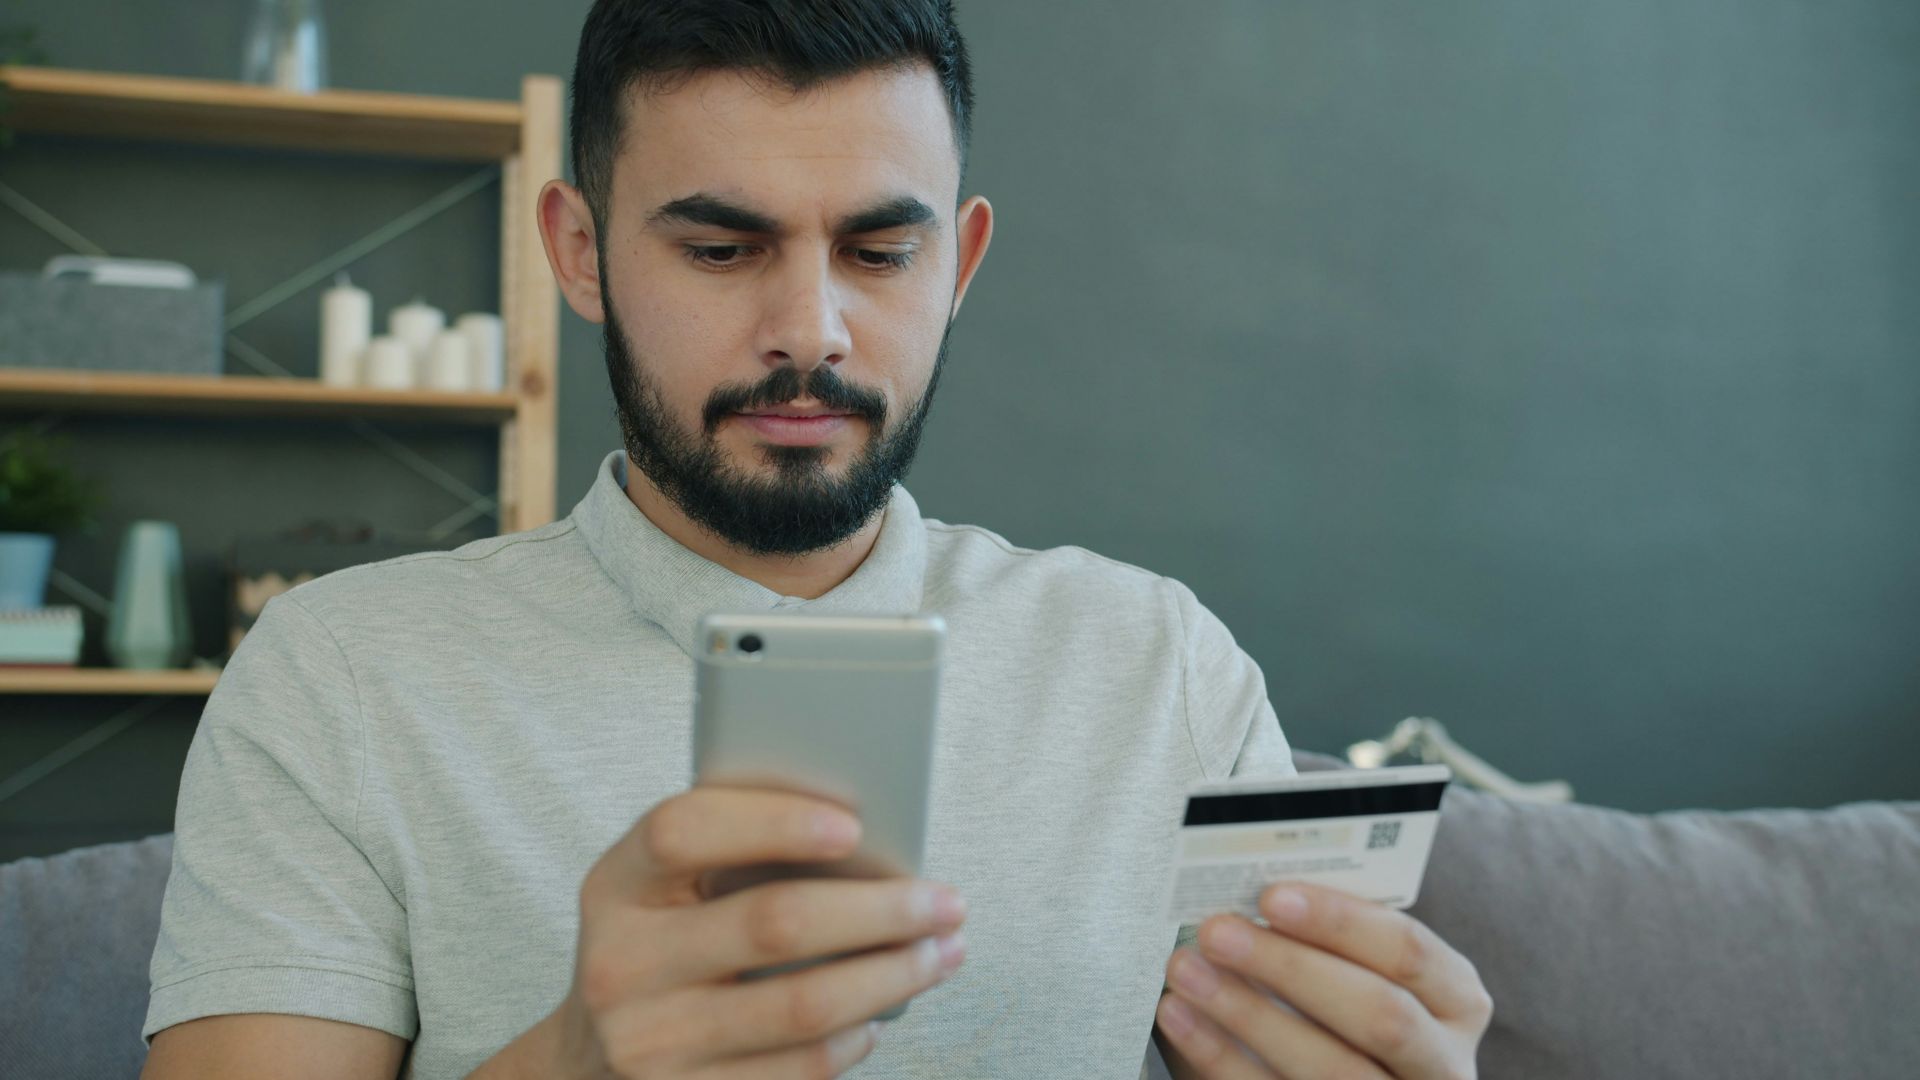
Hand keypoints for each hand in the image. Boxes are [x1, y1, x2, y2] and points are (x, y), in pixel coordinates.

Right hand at [550, 787, 968, 1077]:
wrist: (588, 1062)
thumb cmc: (659, 948)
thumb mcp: (662, 891)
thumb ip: (731, 852)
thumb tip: (867, 837)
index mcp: (615, 886)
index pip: (684, 831)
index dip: (772, 821)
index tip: (854, 825)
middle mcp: (621, 966)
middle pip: (773, 924)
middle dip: (880, 909)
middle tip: (946, 901)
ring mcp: (651, 1044)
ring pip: (803, 1005)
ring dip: (893, 976)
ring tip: (941, 953)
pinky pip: (799, 1070)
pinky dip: (856, 1037)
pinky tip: (882, 1013)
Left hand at [1155, 882, 1491, 1079]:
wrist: (1333, 1072)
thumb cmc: (1345, 1004)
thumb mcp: (1359, 969)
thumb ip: (1328, 936)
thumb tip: (1249, 889)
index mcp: (1455, 1000)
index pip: (1409, 951)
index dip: (1341, 921)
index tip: (1272, 896)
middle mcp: (1442, 1062)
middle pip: (1378, 1014)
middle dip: (1291, 968)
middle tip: (1217, 931)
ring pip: (1331, 1069)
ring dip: (1247, 1015)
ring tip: (1186, 973)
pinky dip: (1223, 1058)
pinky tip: (1183, 1021)